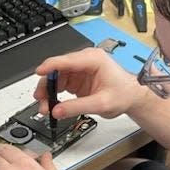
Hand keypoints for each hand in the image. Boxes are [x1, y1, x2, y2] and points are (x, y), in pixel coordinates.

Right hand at [33, 48, 152, 122]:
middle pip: (58, 69)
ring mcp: (80, 70)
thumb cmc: (123, 94)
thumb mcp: (101, 104)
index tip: (38, 73)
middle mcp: (84, 62)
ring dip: (49, 92)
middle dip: (47, 85)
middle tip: (41, 100)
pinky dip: (54, 95)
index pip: (66, 60)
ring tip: (45, 107)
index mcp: (93, 59)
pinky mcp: (77, 80)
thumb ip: (77, 107)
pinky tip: (52, 104)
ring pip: (56, 78)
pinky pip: (60, 85)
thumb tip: (57, 110)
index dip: (50, 66)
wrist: (132, 98)